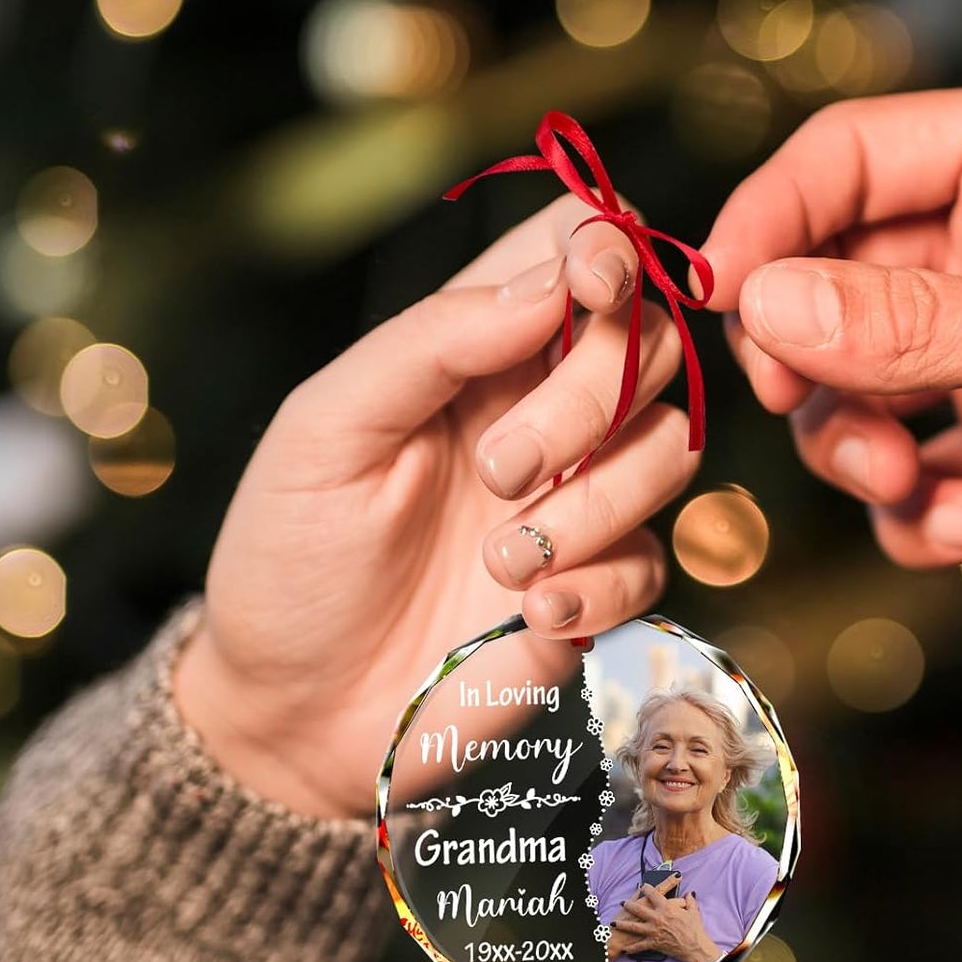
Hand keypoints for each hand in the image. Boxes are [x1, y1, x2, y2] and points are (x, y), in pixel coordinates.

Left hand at [174, 195, 697, 818]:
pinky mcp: (601, 586)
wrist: (297, 713)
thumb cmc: (291, 558)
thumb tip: (553, 279)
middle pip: (650, 343)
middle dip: (591, 397)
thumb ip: (434, 341)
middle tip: (498, 469)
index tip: (594, 284)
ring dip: (592, 504)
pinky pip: (652, 560)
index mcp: (474, 353)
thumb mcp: (328, 429)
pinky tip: (526, 614)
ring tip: (497, 562)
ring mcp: (579, 500)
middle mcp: (543, 412)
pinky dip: (595, 586)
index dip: (608, 248)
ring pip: (671, 448)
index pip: (575, 255)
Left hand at [609, 882, 719, 961]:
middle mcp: (657, 918)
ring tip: (615, 922)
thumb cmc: (695, 930)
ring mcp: (653, 931)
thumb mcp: (694, 913)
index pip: (653, 893)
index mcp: (666, 908)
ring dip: (623, 924)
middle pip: (638, 908)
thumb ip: (690, 902)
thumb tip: (690, 894)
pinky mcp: (653, 943)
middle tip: (623, 903)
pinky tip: (625, 949)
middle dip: (629, 905)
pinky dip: (632, 948)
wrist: (695, 948)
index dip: (646, 888)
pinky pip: (640, 946)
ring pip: (634, 926)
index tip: (643, 886)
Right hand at [704, 73, 961, 646]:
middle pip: (832, 278)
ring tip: (909, 484)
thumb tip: (765, 300)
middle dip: (812, 356)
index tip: (715, 298)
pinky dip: (909, 509)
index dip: (771, 222)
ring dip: (857, 443)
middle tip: (807, 406)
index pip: (851, 158)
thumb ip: (909, 322)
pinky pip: (903, 467)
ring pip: (854, 382)